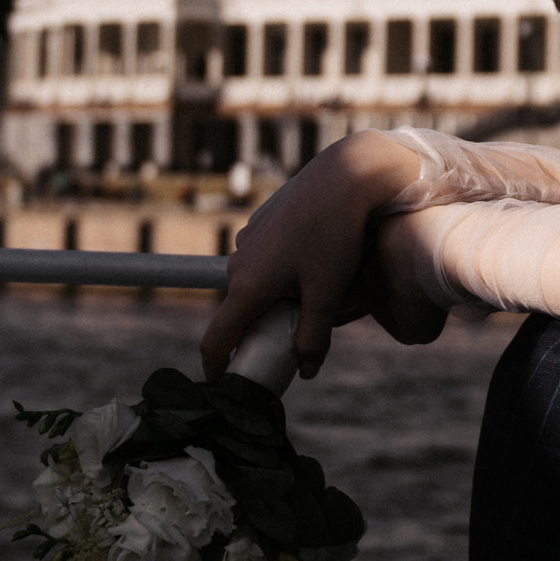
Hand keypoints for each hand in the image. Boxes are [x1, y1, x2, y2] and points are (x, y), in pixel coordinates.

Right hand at [198, 133, 446, 380]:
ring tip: (311, 299)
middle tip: (286, 344)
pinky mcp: (262, 224)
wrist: (343, 177)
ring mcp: (248, 241)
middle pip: (240, 311)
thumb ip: (314, 338)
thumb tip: (306, 370)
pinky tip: (313, 264)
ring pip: (255, 284)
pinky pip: (265, 260)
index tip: (221, 383)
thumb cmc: (334, 236)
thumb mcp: (327, 294)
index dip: (216, 366)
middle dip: (258, 331)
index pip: (217, 339)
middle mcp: (239, 264)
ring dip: (273, 298)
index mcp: (248, 287)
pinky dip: (280, 272)